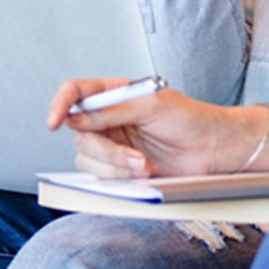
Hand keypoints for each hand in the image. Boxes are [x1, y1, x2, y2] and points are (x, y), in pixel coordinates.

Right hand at [46, 78, 264, 177]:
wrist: (213, 148)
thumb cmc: (191, 119)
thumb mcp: (152, 105)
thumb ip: (112, 110)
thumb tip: (76, 118)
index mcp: (115, 93)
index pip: (76, 92)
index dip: (60, 104)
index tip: (55, 121)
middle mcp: (109, 117)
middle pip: (79, 133)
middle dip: (106, 150)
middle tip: (135, 158)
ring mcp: (113, 143)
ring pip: (87, 157)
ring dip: (115, 166)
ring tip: (145, 166)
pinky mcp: (119, 166)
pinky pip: (100, 174)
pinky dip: (118, 176)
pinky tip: (142, 173)